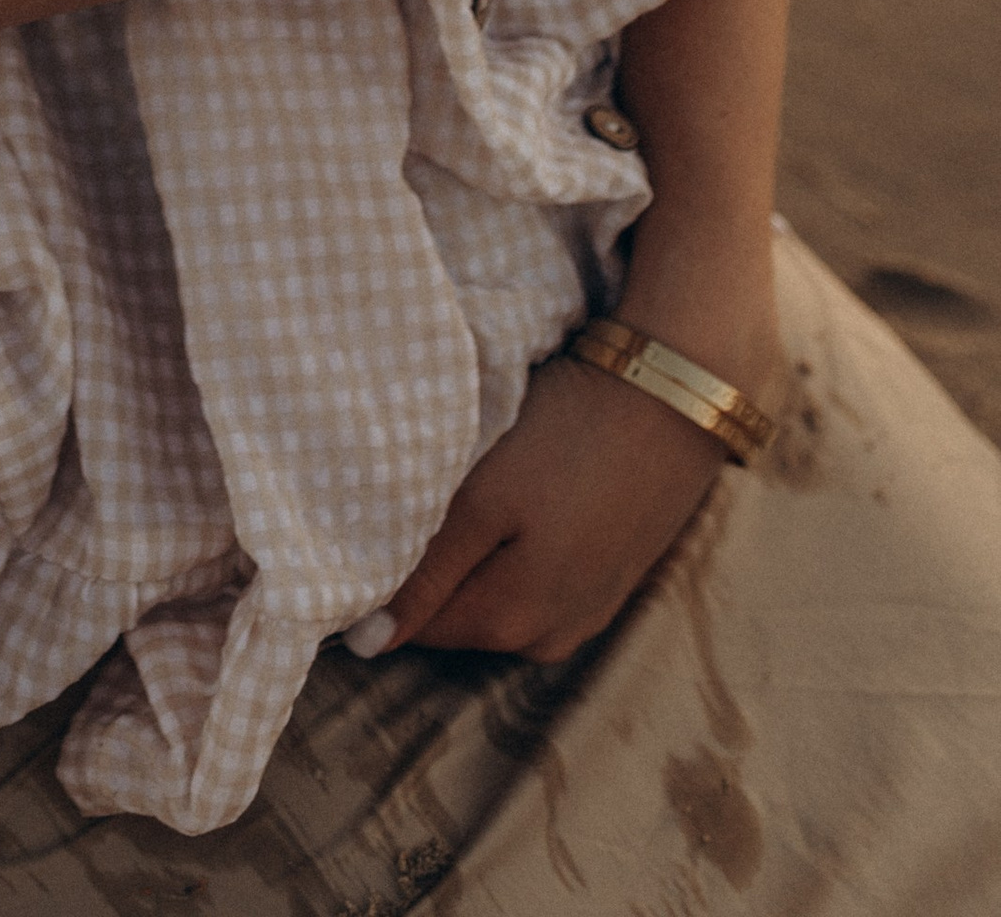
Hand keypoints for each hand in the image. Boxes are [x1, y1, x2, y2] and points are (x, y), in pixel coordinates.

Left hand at [353, 346, 732, 664]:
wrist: (675, 395)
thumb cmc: (568, 437)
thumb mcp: (483, 498)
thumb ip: (426, 574)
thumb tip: (367, 642)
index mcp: (510, 622)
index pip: (409, 626)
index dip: (375, 579)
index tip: (362, 522)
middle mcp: (548, 637)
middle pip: (452, 614)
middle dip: (423, 568)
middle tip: (408, 493)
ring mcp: (584, 612)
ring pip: (492, 597)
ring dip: (468, 558)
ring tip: (462, 488)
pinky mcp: (607, 580)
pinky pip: (533, 583)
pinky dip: (511, 551)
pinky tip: (515, 501)